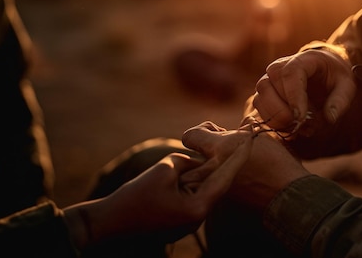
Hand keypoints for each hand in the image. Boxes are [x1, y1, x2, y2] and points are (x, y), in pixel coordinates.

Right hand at [64, 129, 251, 248]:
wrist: (109, 225)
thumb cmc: (135, 198)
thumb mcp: (164, 170)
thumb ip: (187, 161)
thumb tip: (197, 160)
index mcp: (199, 207)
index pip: (225, 177)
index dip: (239, 155)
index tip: (252, 138)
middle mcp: (198, 216)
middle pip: (216, 182)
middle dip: (227, 160)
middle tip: (245, 137)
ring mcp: (189, 219)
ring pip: (203, 187)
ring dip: (210, 169)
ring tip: (226, 145)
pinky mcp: (179, 217)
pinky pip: (192, 193)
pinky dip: (196, 178)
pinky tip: (202, 162)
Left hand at [182, 122, 309, 209]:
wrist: (286, 193)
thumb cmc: (276, 160)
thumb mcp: (261, 135)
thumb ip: (244, 128)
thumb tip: (244, 121)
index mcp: (219, 148)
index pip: (189, 136)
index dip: (201, 131)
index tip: (215, 132)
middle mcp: (212, 167)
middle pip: (189, 156)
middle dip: (202, 151)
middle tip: (220, 149)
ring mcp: (213, 184)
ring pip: (197, 173)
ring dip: (206, 166)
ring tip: (226, 163)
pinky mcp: (221, 198)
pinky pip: (208, 185)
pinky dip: (216, 179)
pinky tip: (236, 175)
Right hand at [252, 48, 356, 133]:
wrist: (323, 69)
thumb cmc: (334, 76)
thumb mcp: (346, 84)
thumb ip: (340, 100)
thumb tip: (330, 118)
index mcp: (301, 60)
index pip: (289, 75)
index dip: (293, 97)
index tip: (300, 117)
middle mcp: (278, 67)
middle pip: (268, 88)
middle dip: (285, 112)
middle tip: (306, 125)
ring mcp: (268, 80)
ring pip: (260, 100)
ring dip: (278, 119)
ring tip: (300, 126)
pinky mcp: (264, 94)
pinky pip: (259, 110)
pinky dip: (273, 123)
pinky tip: (292, 128)